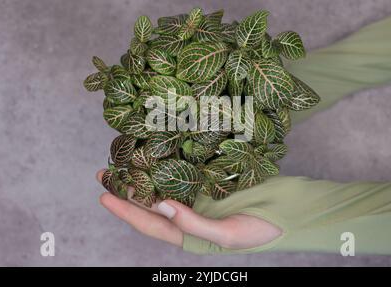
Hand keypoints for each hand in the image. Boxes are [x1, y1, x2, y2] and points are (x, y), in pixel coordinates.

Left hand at [96, 169, 281, 249]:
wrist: (287, 213)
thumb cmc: (260, 230)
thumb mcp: (227, 234)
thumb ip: (193, 223)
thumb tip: (161, 204)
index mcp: (189, 234)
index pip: (149, 223)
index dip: (125, 211)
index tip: (103, 196)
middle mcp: (189, 215)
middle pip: (150, 204)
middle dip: (126, 190)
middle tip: (105, 173)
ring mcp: (199, 198)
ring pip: (163, 187)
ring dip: (143, 176)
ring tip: (123, 162)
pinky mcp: (210, 183)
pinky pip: (183, 174)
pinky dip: (167, 166)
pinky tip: (157, 155)